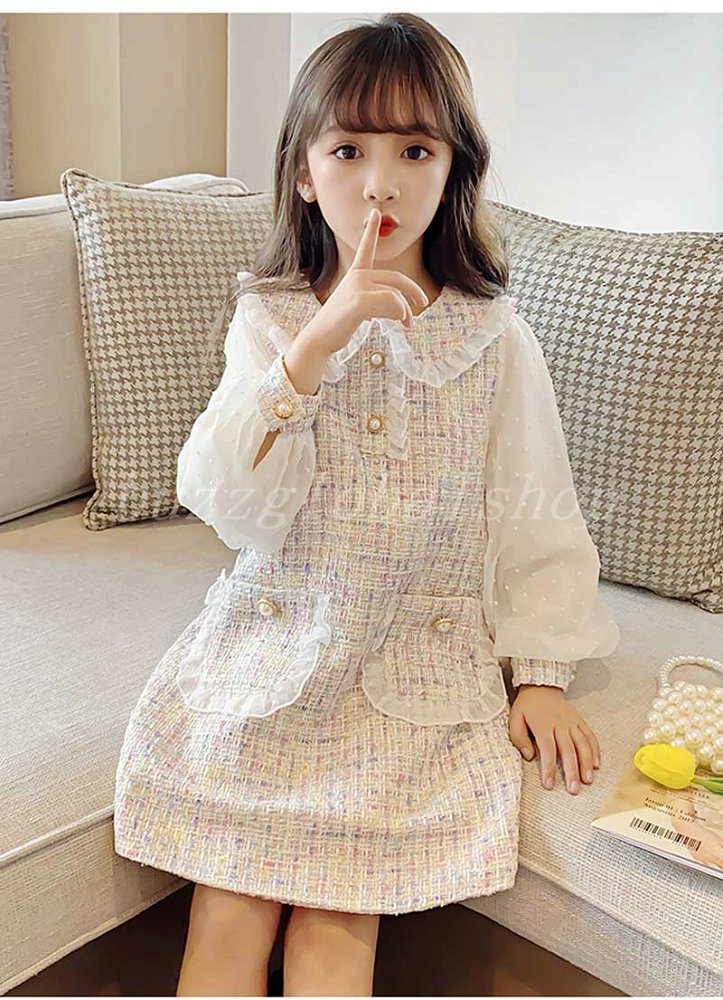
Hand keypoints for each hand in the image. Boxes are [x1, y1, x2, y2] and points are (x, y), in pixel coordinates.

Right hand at [302, 207, 429, 355]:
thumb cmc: (342, 323)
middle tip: (423, 303)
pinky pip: (392, 302)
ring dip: (406, 311)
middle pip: (397, 279)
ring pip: (395, 294)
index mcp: (356, 274)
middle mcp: (357, 276)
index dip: (371, 229)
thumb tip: (403, 310)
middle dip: (414, 291)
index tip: (375, 212)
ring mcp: (357, 286)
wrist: (322, 337)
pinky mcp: (359, 300)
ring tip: (407, 324)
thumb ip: (380, 300)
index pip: (367, 248)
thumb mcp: (362, 306)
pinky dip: (401, 313)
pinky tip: (400, 324)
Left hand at [508, 685, 600, 794]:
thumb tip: (529, 756)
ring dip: (587, 763)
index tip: (550, 784)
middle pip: (568, 750)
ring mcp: (572, 723)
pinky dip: (595, 750)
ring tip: (588, 780)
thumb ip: (519, 738)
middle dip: (572, 771)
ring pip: (583, 744)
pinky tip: (597, 764)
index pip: (547, 750)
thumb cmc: (527, 706)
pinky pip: (590, 736)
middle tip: (574, 789)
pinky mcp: (580, 721)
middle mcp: (560, 725)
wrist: (541, 685)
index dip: (549, 768)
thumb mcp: (515, 719)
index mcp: (543, 725)